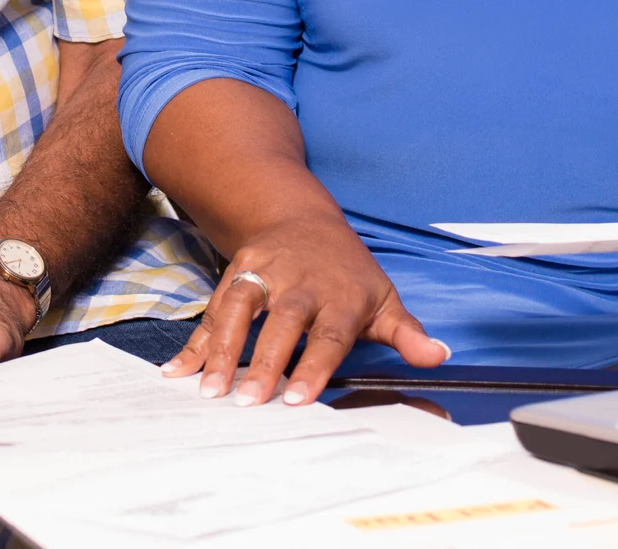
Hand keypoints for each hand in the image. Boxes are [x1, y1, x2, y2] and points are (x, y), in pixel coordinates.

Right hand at [163, 213, 446, 406]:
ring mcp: (266, 272)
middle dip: (265, 360)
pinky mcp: (238, 271)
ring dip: (221, 347)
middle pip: (282, 321)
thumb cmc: (348, 272)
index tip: (297, 397)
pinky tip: (178, 370)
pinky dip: (195, 340)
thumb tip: (439, 355)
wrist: (302, 218)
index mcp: (341, 294)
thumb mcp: (383, 299)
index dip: (313, 365)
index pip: (329, 333)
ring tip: (208, 388)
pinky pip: (214, 307)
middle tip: (248, 399)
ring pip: (241, 307)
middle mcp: (301, 281)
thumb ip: (407, 333)